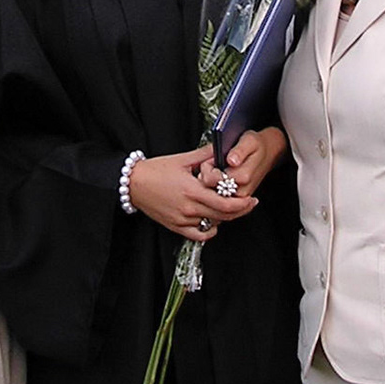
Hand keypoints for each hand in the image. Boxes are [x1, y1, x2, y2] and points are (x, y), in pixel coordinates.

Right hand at [128, 144, 257, 242]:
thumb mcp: (182, 159)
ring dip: (224, 218)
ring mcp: (182, 219)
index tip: (251, 198)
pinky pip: (198, 235)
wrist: (133, 183)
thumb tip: (222, 149)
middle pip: (223, 216)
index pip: (226, 203)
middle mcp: (189, 208)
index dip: (242, 203)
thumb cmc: (156, 170)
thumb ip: (205, 155)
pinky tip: (213, 222)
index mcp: (192, 190)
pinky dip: (209, 230)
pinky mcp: (175, 226)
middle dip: (240, 210)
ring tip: (230, 207)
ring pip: (212, 224)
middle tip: (249, 204)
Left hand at [197, 126, 286, 199]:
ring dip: (211, 182)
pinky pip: (217, 198)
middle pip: (211, 188)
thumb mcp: (250, 140)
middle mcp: (241, 192)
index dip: (208, 167)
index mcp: (243, 177)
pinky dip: (214, 188)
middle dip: (208, 175)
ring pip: (212, 195)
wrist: (267, 154)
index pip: (213, 178)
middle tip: (213, 163)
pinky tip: (219, 176)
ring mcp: (238, 198)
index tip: (212, 158)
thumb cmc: (257, 146)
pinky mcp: (236, 200)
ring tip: (218, 169)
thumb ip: (240, 150)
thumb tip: (231, 160)